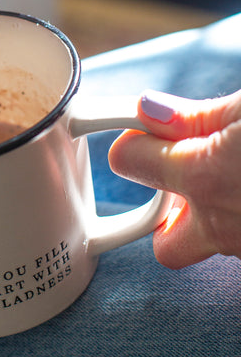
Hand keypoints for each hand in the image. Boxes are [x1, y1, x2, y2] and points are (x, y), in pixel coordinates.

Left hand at [109, 89, 240, 267]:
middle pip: (166, 246)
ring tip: (235, 175)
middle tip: (193, 177)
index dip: (135, 141)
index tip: (149, 129)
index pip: (127, 160)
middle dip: (168, 218)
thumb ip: (196, 116)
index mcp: (204, 177)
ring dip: (215, 217)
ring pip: (214, 246)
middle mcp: (222, 226)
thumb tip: (147, 110)